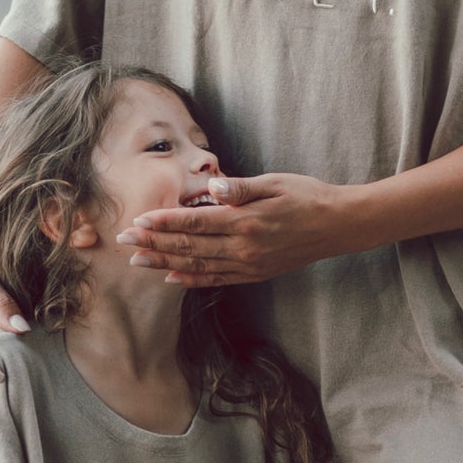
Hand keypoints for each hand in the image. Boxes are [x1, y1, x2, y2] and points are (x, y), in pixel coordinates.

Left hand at [118, 174, 354, 289]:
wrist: (338, 226)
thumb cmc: (307, 196)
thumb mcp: (275, 183)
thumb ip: (241, 188)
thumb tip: (213, 187)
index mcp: (246, 222)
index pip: (195, 223)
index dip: (164, 223)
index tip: (138, 221)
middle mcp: (244, 248)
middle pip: (189, 247)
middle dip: (153, 244)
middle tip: (124, 242)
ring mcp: (249, 265)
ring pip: (198, 266)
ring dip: (165, 263)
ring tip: (138, 261)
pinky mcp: (255, 274)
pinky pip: (217, 279)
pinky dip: (193, 280)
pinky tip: (173, 278)